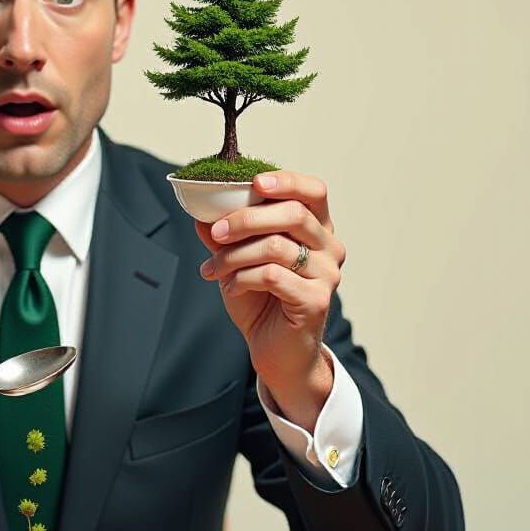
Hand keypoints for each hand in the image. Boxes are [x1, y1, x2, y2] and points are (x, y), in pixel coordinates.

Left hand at [196, 171, 346, 428]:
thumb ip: (225, 234)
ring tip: (212, 269)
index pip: (313, 191)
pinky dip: (242, 278)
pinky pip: (272, 276)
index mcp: (316, 229)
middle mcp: (329, 248)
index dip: (286, 181)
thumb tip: (200, 211)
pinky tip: (230, 287)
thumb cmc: (261, 300)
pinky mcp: (315, 300)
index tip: (254, 182)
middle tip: (214, 233)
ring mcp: (326, 275)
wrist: (274, 350)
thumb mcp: (238, 260)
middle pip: (293, 214)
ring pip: (276, 246)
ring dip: (234, 255)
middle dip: (244, 219)